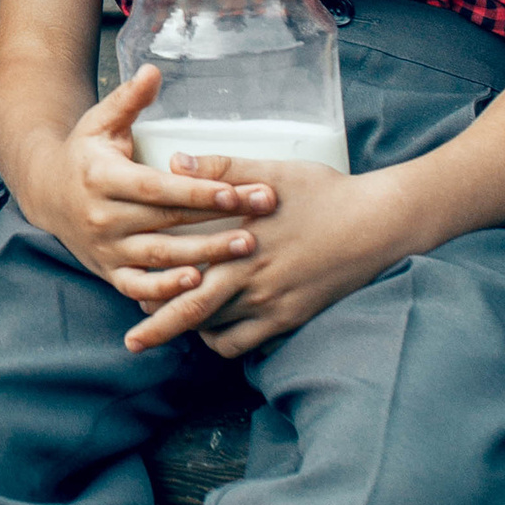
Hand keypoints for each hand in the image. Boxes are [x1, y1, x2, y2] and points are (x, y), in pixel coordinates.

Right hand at [29, 67, 277, 314]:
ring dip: (204, 255)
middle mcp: (102, 216)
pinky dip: (166, 291)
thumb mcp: (100, 121)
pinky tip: (198, 285)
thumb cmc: (84, 153)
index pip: (156, 187)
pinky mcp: (107, 271)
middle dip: (219, 218)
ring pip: (159, 258)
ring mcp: (104, 248)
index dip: (197, 190)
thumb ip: (129, 99)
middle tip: (262, 212)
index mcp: (102, 177)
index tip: (237, 189)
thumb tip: (154, 70)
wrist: (45, 192)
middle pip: (167, 221)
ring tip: (246, 247)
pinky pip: (138, 288)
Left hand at [116, 157, 400, 357]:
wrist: (379, 223)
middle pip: (194, 315)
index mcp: (241, 244)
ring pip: (220, 333)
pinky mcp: (293, 317)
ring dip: (194, 331)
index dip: (152, 289)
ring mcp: (275, 304)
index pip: (185, 276)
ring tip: (175, 325)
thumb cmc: (325, 192)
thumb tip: (175, 161)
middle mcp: (254, 281)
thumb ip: (222, 170)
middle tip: (133, 342)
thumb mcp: (272, 172)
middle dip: (159, 330)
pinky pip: (249, 343)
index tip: (126, 290)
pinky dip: (227, 341)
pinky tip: (217, 330)